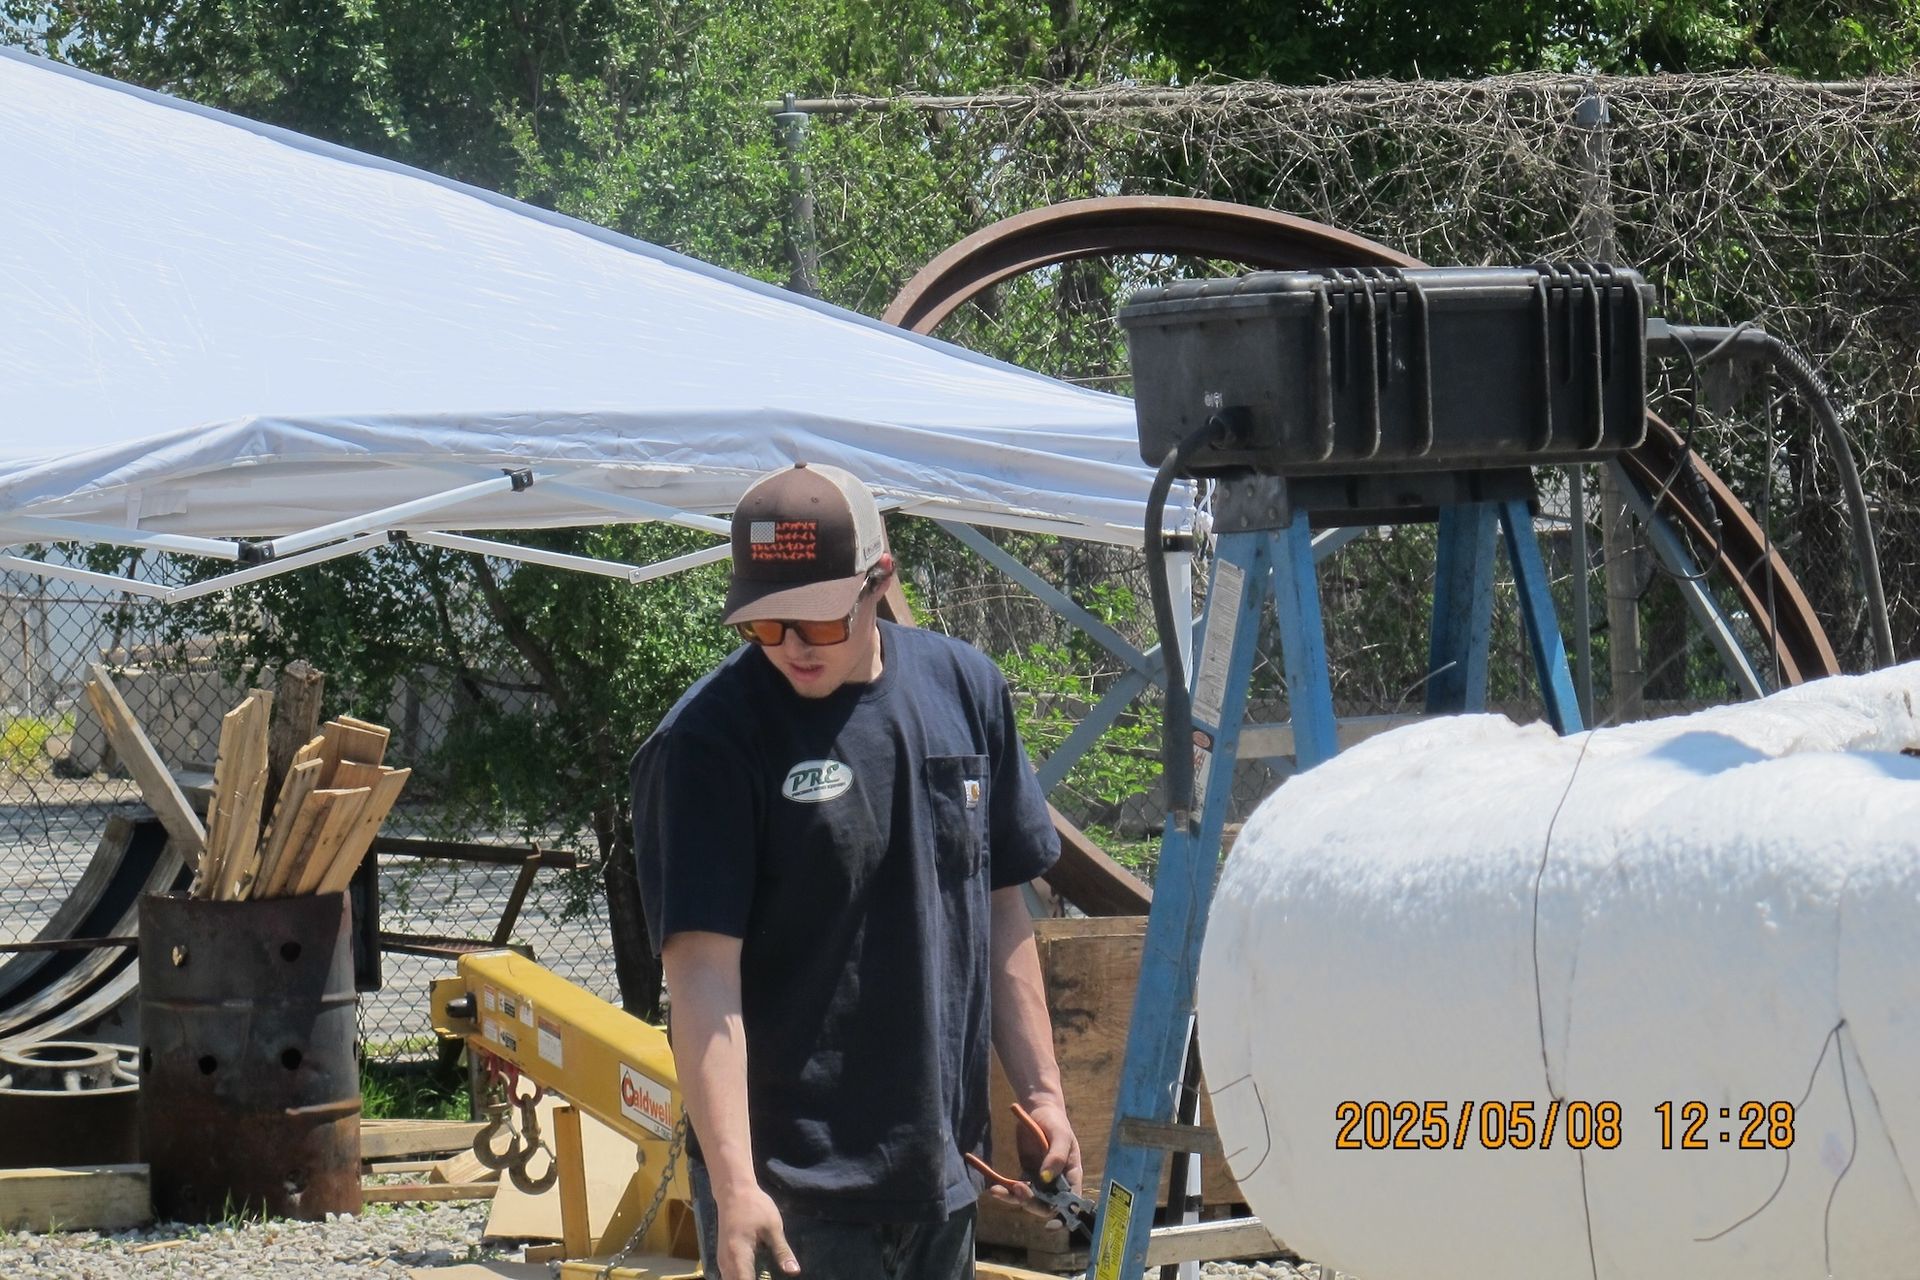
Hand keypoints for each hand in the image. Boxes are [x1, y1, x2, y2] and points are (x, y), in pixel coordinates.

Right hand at [713, 1183, 798, 1278]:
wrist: (733, 1191)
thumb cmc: (755, 1206)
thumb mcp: (773, 1227)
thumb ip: (782, 1251)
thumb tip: (794, 1271)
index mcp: (738, 1255)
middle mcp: (726, 1261)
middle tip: (770, 1277)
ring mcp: (722, 1260)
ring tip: (765, 1276)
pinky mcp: (723, 1257)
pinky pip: (729, 1276)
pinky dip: (740, 1278)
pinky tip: (755, 1276)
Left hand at [997, 1099, 1083, 1228]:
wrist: (1039, 1110)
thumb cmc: (1055, 1121)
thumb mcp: (1060, 1134)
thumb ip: (1056, 1156)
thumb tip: (1046, 1179)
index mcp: (1072, 1174)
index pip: (1070, 1202)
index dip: (1063, 1217)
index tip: (1050, 1223)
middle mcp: (1057, 1182)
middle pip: (1047, 1205)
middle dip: (1032, 1203)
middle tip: (1018, 1188)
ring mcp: (1041, 1180)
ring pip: (1030, 1200)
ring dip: (1015, 1199)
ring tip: (998, 1191)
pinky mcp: (1026, 1175)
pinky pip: (1016, 1189)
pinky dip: (1005, 1191)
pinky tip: (994, 1188)